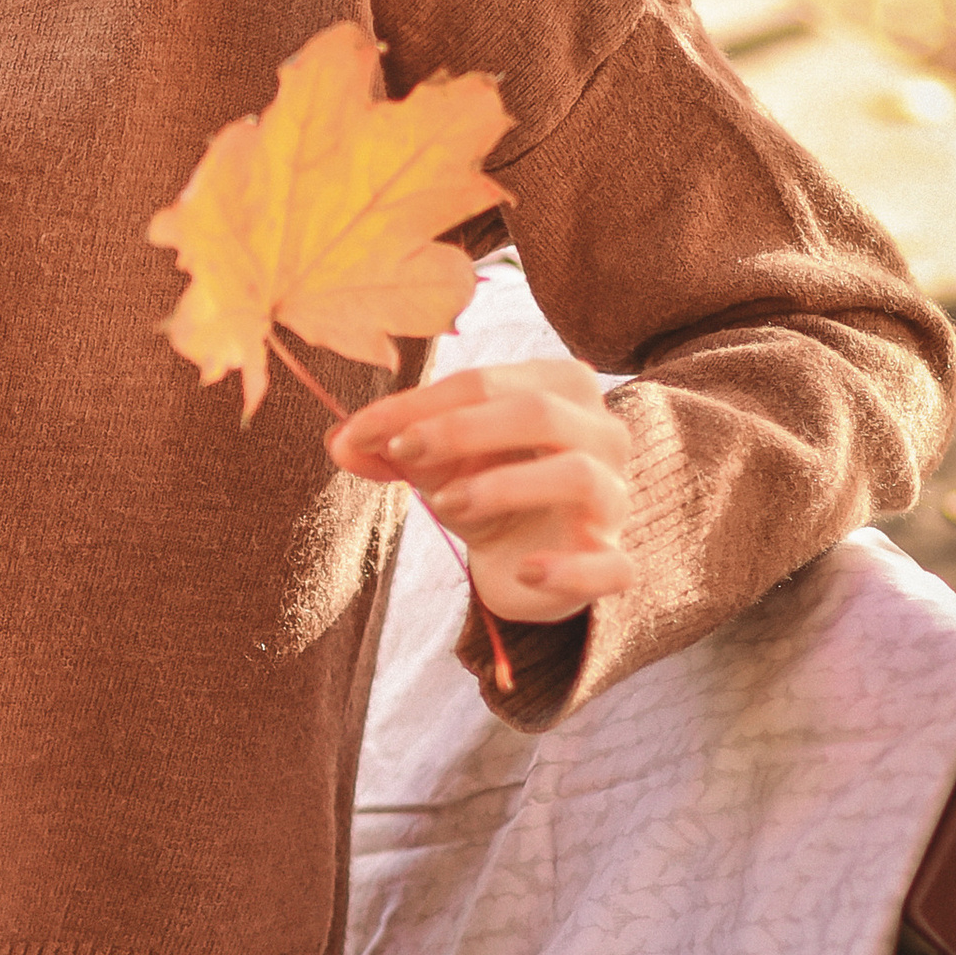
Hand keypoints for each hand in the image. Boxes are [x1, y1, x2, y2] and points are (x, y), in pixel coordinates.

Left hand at [327, 356, 634, 624]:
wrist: (529, 562)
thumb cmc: (487, 490)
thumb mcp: (434, 462)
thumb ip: (389, 446)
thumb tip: (339, 441)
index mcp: (560, 388)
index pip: (486, 382)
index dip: (418, 403)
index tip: (360, 430)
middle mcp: (602, 434)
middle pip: (539, 413)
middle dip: (460, 429)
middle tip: (401, 452)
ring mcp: (614, 500)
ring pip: (576, 475)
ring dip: (502, 487)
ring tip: (444, 505)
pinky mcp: (617, 562)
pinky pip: (609, 565)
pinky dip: (567, 569)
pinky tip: (524, 572)